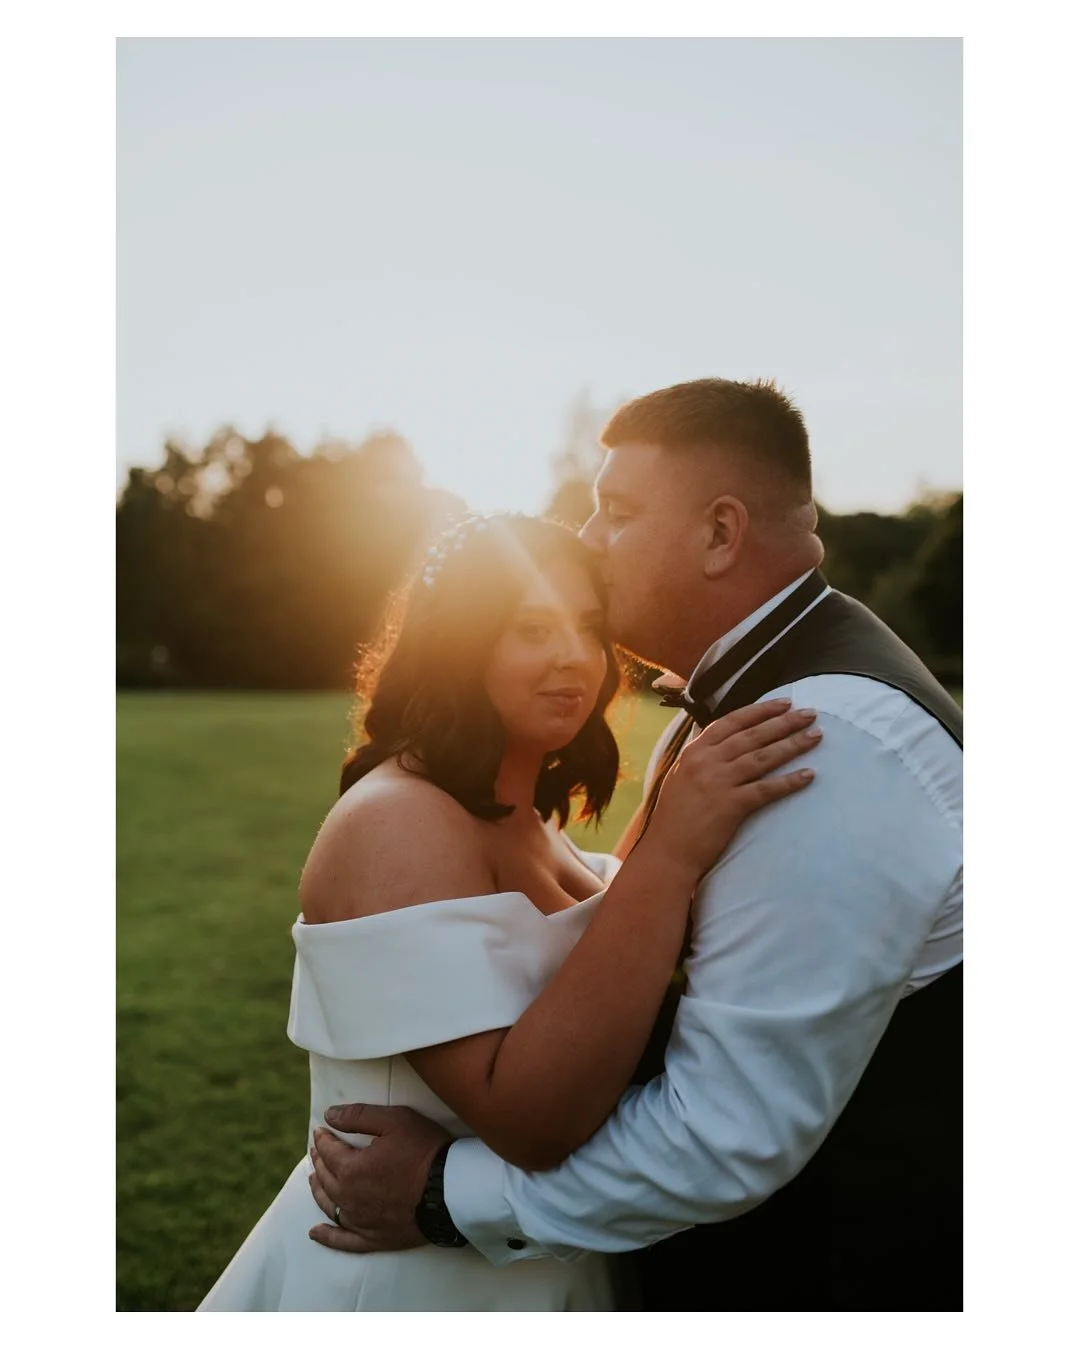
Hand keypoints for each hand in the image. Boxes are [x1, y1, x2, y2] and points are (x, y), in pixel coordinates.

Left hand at [307, 1103, 451, 1253]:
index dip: (323, 1138)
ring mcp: (361, 1221)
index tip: (320, 1130)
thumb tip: (329, 1115)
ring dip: (319, 1191)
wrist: (450, 1192)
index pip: (329, 1151)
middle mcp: (349, 1198)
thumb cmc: (424, 1152)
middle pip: (326, 1178)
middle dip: (319, 1161)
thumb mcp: (395, 1120)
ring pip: (330, 1206)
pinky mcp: (374, 1238)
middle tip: (317, 1151)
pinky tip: (315, 1233)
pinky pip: (344, 1240)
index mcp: (351, 1169)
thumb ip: (359, 1116)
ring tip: (313, 1180)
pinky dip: (327, 1237)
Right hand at [647, 698, 820, 876]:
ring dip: (792, 745)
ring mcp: (719, 782)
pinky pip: (766, 789)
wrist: (667, 851)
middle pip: (752, 735)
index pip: (732, 722)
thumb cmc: (674, 817)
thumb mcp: (681, 776)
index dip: (760, 711)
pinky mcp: (731, 806)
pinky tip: (809, 774)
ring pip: (762, 757)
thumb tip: (719, 741)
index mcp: (694, 751)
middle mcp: (707, 761)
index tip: (783, 703)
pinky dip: (789, 781)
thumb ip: (700, 757)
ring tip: (816, 736)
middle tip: (809, 713)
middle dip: (784, 722)